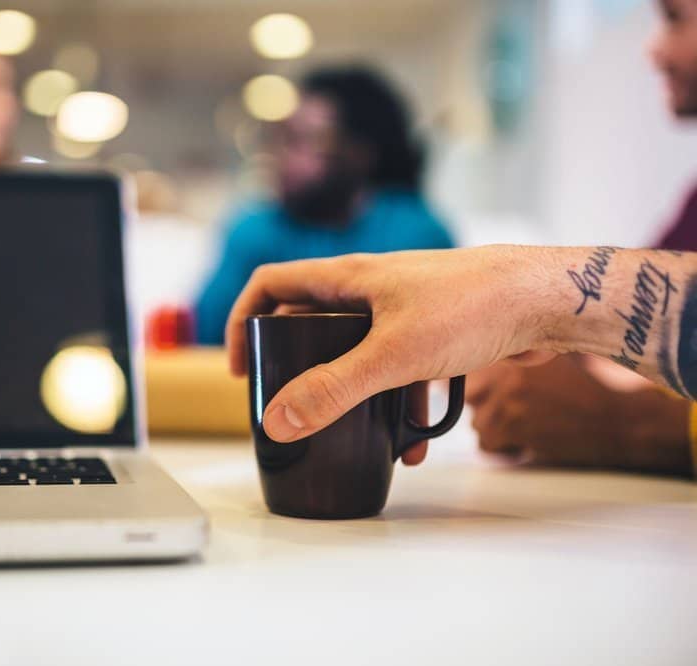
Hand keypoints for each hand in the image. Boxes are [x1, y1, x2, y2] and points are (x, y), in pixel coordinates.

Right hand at [227, 246, 562, 442]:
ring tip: (348, 434)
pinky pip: (399, 369)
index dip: (243, 320)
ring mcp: (404, 308)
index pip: (271, 284)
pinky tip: (409, 442)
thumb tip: (277, 421)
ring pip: (357, 350)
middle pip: (311, 321)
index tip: (241, 367)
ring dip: (349, 392)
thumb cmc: (474, 307)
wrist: (551, 301)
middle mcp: (371, 287)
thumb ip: (332, 390)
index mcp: (348, 277)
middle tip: (292, 404)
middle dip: (298, 367)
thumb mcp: (392, 355)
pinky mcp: (435, 331)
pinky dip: (396, 403)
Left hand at [467, 356, 692, 474]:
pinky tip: (528, 441)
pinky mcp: (512, 427)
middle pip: (470, 396)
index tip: (488, 393)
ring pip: (478, 423)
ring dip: (498, 431)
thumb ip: (511, 360)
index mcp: (513, 352)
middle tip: (513, 412)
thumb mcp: (546, 362)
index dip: (480, 386)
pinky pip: (486, 444)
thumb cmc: (582, 393)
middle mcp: (506, 373)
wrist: (612, 420)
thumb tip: (471, 368)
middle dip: (487, 407)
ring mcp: (508, 400)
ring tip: (527, 426)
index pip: (470, 370)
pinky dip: (504, 449)